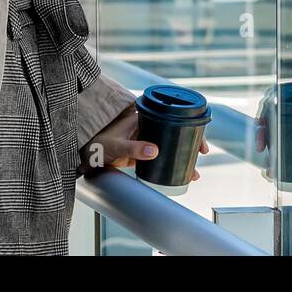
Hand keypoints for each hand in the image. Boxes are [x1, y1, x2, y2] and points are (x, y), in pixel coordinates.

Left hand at [79, 105, 210, 180]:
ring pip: (172, 144)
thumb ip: (134, 148)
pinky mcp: (145, 152)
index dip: (187, 124)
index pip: (171, 117)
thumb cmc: (99, 143)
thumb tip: (154, 151)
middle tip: (202, 153)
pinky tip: (181, 175)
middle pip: (176, 131)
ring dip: (184, 155)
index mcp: (144, 118)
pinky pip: (164, 156)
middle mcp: (149, 126)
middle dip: (191, 141)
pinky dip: (173, 164)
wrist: (89, 155)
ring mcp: (148, 139)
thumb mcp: (117, 145)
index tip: (197, 137)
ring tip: (193, 172)